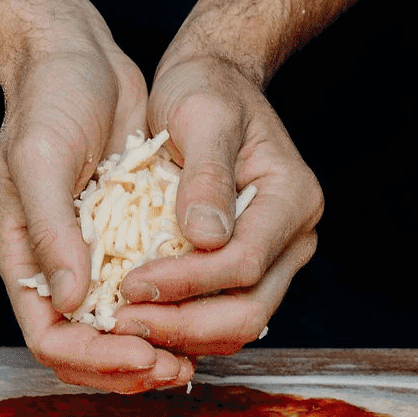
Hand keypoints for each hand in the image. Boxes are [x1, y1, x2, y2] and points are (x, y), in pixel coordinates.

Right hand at [0, 31, 195, 392]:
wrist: (77, 54)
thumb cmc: (46, 99)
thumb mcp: (39, 159)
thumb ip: (52, 231)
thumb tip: (74, 301)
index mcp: (26, 258)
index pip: (52, 339)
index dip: (96, 359)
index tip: (144, 352)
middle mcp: (61, 266)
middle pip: (88, 349)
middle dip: (131, 367)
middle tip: (178, 369)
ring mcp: (97, 253)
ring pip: (122, 328)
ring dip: (158, 346)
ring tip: (197, 354)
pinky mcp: (131, 234)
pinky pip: (151, 290)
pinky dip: (175, 310)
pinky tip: (210, 308)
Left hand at [113, 52, 321, 355]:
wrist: (211, 82)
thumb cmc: (206, 89)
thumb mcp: (203, 115)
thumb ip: (206, 175)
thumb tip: (206, 238)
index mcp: (292, 198)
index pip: (245, 262)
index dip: (188, 282)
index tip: (131, 284)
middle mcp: (294, 237)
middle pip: (249, 310)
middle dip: (184, 324)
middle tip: (123, 323)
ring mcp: (276, 258)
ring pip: (236, 324)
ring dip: (180, 334)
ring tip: (124, 326)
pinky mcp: (247, 269)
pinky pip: (219, 314)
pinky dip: (181, 325)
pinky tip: (138, 318)